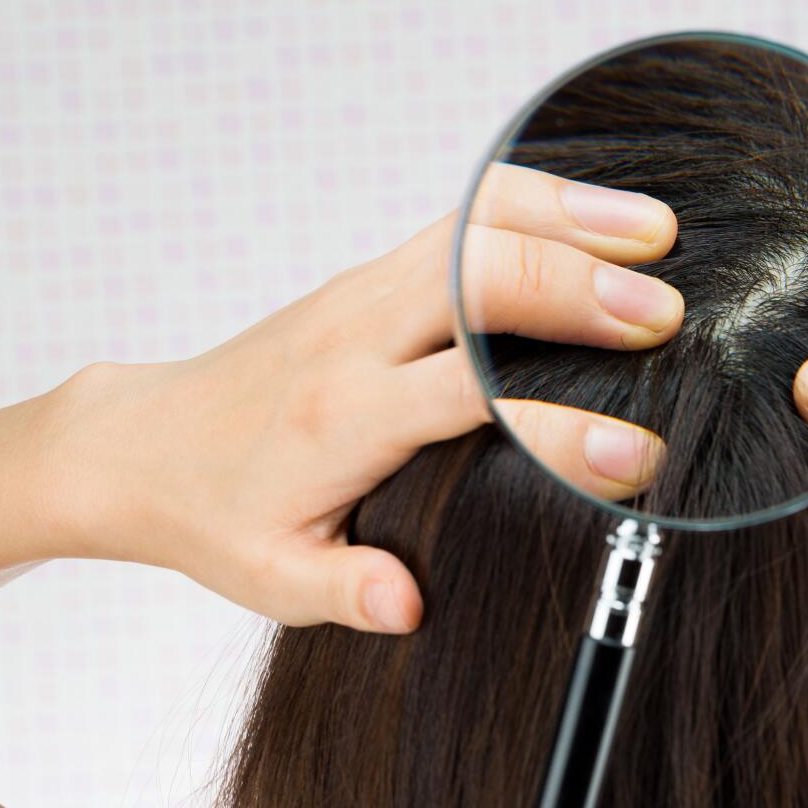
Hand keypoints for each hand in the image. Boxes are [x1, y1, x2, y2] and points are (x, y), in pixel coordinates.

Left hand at [31, 164, 680, 632]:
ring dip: (571, 215)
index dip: (561, 429)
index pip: (467, 400)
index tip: (637, 456)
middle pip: (478, 276)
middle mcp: (359, 335)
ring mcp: (369, 288)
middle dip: (579, 288)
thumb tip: (410, 606)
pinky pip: (468, 213)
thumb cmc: (216, 509)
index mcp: (344, 416)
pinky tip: (600, 212)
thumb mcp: (270, 575)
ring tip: (658, 231)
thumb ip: (346, 591)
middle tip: (664, 314)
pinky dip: (540, 201)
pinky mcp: (379, 270)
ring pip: (478, 220)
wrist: (143, 442)